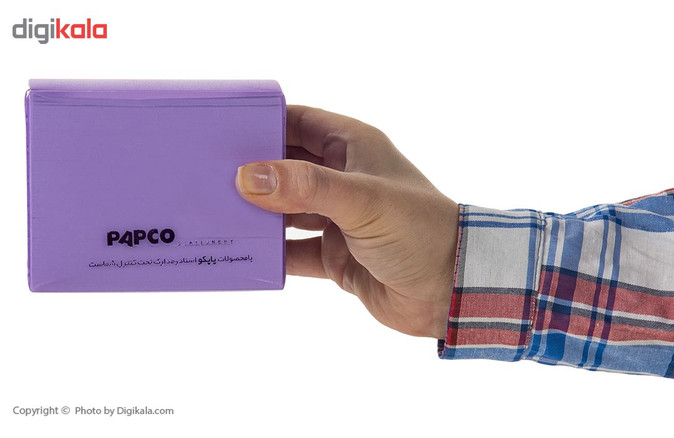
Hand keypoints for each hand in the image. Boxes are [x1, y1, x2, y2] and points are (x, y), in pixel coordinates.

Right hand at [235, 106, 457, 338]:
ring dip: (256, 213)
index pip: (300, 122)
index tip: (220, 128)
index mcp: (354, 148)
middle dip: (251, 171)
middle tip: (205, 174)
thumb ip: (305, 187)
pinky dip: (271, 253)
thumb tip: (247, 176)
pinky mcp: (336, 256)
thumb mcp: (362, 199)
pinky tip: (243, 253)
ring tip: (213, 212)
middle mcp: (344, 179)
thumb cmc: (419, 231)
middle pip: (285, 166)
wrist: (451, 289)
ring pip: (286, 210)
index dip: (263, 123)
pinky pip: (293, 250)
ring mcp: (339, 219)